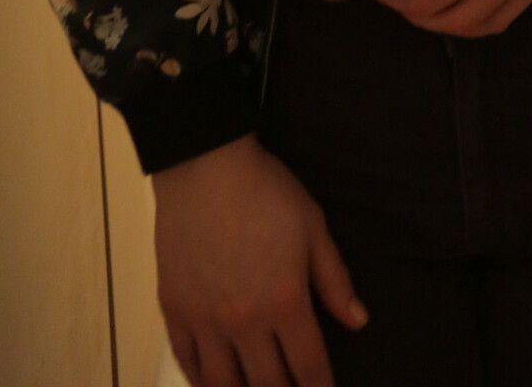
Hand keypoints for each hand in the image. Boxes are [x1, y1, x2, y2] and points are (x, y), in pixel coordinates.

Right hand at [153, 133, 366, 386]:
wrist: (204, 167)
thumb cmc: (266, 192)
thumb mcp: (313, 227)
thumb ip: (335, 280)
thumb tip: (357, 321)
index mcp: (285, 302)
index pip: (308, 367)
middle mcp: (244, 323)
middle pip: (268, 385)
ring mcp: (204, 322)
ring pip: (223, 385)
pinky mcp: (173, 312)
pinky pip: (187, 364)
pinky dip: (202, 382)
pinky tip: (214, 381)